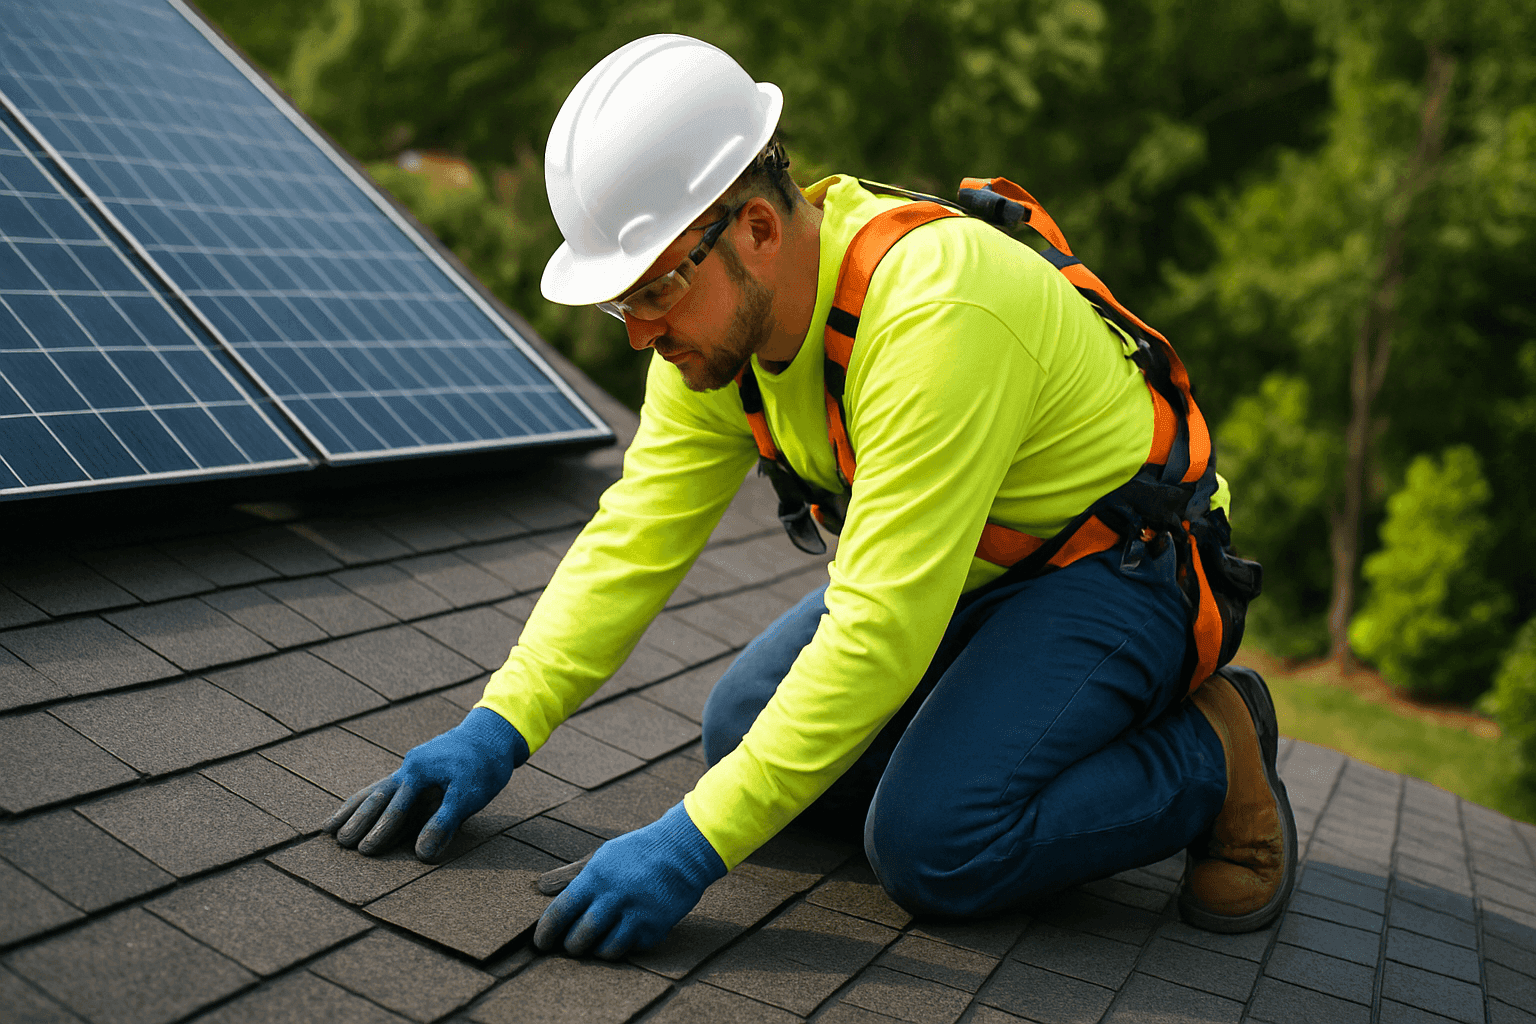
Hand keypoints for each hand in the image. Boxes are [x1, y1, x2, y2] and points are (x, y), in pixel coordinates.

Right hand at [322, 706, 527, 860]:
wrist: (492, 735)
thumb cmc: (483, 765)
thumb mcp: (469, 795)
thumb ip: (444, 823)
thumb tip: (421, 854)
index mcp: (419, 771)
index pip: (396, 808)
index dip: (381, 831)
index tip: (365, 852)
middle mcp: (408, 768)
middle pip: (376, 798)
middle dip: (357, 821)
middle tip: (338, 843)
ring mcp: (408, 769)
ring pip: (374, 792)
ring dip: (353, 810)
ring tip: (328, 828)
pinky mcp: (414, 772)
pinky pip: (384, 788)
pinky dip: (367, 801)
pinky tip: (355, 810)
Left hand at [534, 801, 725, 958]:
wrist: (684, 850)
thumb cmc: (638, 853)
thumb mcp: (602, 856)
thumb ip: (571, 874)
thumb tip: (540, 886)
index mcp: (595, 878)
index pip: (560, 913)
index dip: (545, 933)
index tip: (540, 943)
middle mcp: (614, 898)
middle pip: (580, 939)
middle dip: (572, 946)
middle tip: (572, 944)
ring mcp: (636, 915)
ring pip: (605, 951)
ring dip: (598, 950)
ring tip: (598, 942)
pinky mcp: (655, 928)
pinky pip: (632, 948)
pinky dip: (626, 945)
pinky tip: (627, 931)